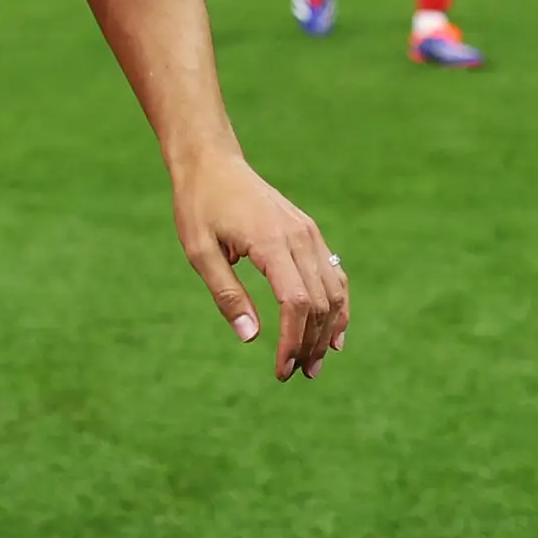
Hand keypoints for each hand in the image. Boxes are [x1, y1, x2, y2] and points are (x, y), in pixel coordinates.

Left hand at [172, 151, 348, 378]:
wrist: (213, 163)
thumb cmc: (199, 206)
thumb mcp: (199, 251)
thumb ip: (225, 293)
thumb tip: (251, 337)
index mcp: (270, 241)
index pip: (295, 303)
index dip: (291, 341)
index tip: (281, 370)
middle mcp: (299, 237)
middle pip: (318, 302)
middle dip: (310, 344)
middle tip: (295, 374)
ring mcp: (309, 233)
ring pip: (333, 292)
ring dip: (328, 331)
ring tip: (314, 364)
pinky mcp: (310, 233)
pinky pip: (334, 275)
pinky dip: (338, 306)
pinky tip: (334, 334)